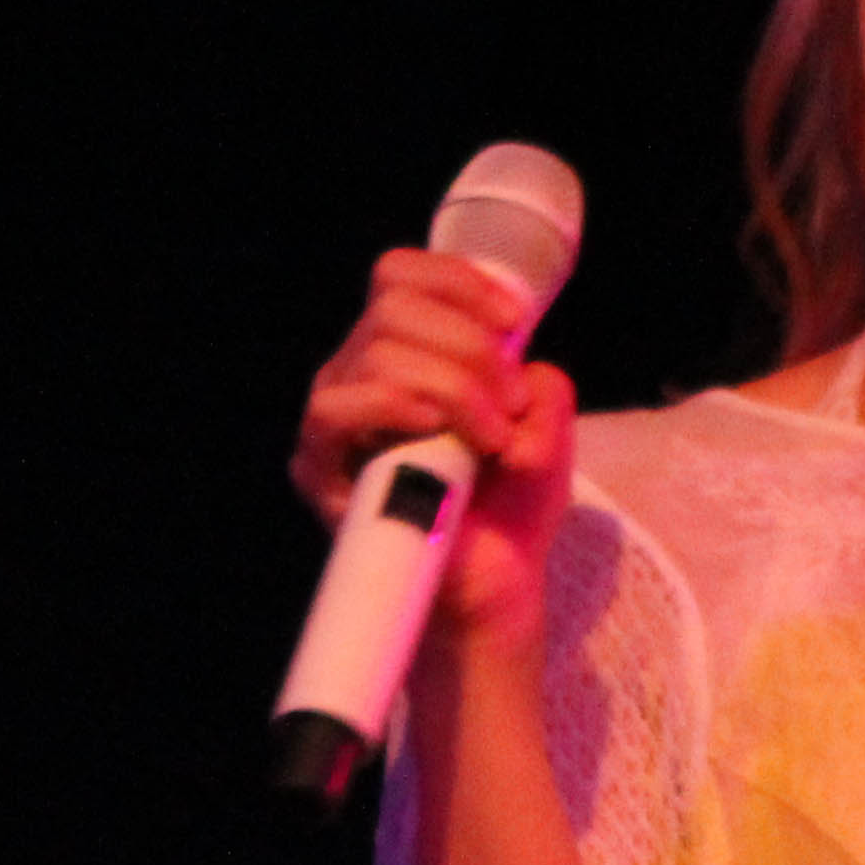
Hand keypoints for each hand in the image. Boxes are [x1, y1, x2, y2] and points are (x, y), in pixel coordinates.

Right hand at [292, 248, 581, 661]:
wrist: (494, 588)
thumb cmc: (511, 507)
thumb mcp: (546, 430)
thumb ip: (539, 382)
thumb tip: (518, 362)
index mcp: (405, 351)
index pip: (401, 276)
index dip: (456, 282)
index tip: (514, 325)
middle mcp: (359, 373)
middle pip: (395, 306)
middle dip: (470, 348)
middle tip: (510, 407)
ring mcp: (335, 417)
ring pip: (380, 353)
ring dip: (453, 386)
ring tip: (490, 438)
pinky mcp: (318, 466)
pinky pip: (336, 408)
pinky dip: (393, 404)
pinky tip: (433, 429)